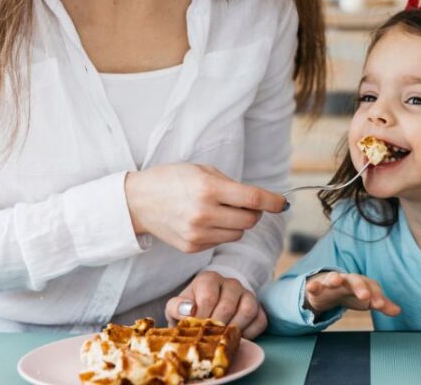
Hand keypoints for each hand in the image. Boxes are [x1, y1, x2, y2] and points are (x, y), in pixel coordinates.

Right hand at [125, 163, 286, 252]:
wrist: (137, 201)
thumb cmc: (173, 180)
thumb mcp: (203, 171)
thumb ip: (232, 185)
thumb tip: (261, 200)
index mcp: (209, 189)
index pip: (253, 199)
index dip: (273, 201)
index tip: (282, 203)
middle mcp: (205, 213)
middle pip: (250, 220)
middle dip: (254, 212)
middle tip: (245, 204)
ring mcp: (198, 233)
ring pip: (239, 233)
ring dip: (238, 223)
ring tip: (221, 211)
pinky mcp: (192, 247)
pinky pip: (222, 241)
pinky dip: (222, 232)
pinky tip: (205, 221)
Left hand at [165, 271, 267, 338]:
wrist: (206, 310)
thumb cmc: (191, 310)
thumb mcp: (176, 307)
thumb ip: (176, 307)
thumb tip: (189, 310)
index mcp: (209, 279)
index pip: (208, 298)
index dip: (201, 318)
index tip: (196, 329)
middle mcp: (231, 283)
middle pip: (228, 306)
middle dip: (217, 327)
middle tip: (209, 338)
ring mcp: (247, 294)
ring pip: (248, 310)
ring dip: (234, 329)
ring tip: (223, 338)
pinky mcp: (259, 307)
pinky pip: (260, 320)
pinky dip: (250, 333)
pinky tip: (237, 338)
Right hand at [304, 271, 400, 316]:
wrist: (329, 289)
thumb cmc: (352, 294)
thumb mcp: (367, 300)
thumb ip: (381, 304)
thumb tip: (399, 311)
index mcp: (362, 283)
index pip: (372, 287)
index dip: (377, 296)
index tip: (381, 306)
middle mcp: (348, 280)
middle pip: (355, 280)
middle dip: (360, 287)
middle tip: (365, 296)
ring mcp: (332, 282)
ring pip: (334, 278)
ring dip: (334, 278)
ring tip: (335, 281)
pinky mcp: (318, 286)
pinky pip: (315, 284)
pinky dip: (313, 285)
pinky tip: (310, 287)